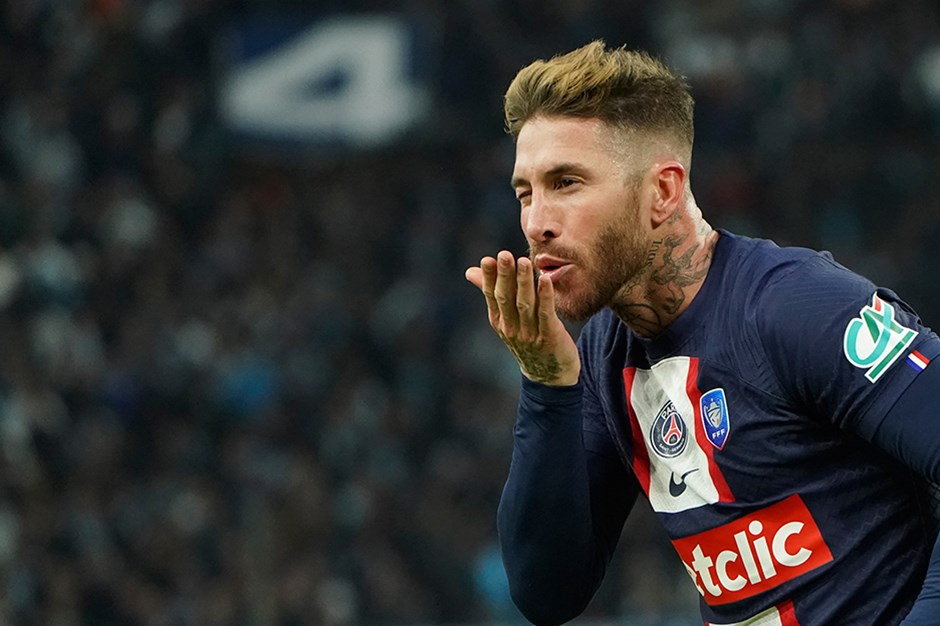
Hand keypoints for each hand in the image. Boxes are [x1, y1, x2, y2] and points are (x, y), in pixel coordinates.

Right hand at [465, 250, 580, 385]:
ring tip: (523, 262)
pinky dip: (545, 297)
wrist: (548, 374)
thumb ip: (491, 292)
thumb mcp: (506, 318)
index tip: (487, 259)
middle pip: (505, 298)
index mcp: (499, 320)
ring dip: (523, 282)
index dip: (489, 277)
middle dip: (504, 276)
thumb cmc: (527, 339)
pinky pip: (546, 314)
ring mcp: (529, 334)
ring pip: (525, 304)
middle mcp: (511, 327)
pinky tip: (545, 279)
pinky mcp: (549, 337)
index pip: (491, 295)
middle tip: (504, 255)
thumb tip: (470, 271)